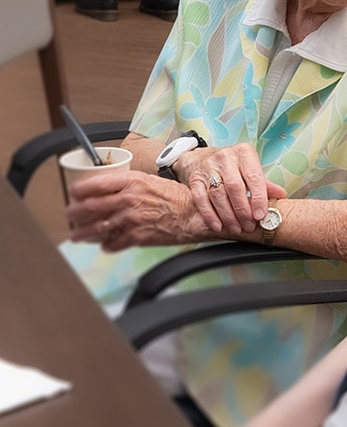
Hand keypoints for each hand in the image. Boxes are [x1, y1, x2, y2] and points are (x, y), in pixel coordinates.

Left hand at [66, 170, 210, 250]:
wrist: (194, 214)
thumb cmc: (176, 197)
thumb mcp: (150, 181)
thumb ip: (128, 185)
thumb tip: (109, 191)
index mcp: (132, 181)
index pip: (94, 184)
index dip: (78, 190)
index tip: (73, 194)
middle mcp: (129, 198)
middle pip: (89, 207)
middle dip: (75, 213)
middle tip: (71, 216)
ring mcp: (132, 218)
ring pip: (96, 228)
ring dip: (83, 234)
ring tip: (77, 236)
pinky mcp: (137, 236)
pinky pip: (113, 243)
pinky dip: (106, 245)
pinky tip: (106, 244)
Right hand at [173, 144, 285, 233]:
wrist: (203, 158)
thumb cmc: (234, 166)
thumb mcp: (251, 169)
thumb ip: (264, 184)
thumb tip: (281, 195)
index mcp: (244, 153)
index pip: (254, 177)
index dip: (258, 198)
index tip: (261, 215)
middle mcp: (225, 157)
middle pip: (234, 187)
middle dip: (242, 210)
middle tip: (249, 226)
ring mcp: (208, 167)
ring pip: (218, 194)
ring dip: (228, 215)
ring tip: (236, 229)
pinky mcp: (195, 178)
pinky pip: (201, 199)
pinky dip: (210, 215)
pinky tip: (218, 226)